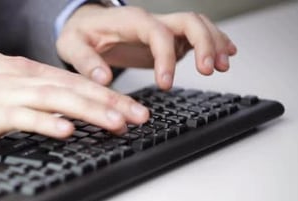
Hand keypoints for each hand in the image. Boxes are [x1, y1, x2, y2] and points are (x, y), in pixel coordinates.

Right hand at [0, 51, 148, 146]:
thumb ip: (27, 88)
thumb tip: (53, 102)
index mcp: (26, 71)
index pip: (74, 81)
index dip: (106, 93)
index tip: (131, 107)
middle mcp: (22, 78)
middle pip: (74, 88)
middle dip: (111, 102)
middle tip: (140, 116)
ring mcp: (7, 94)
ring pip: (57, 100)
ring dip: (90, 111)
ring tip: (118, 122)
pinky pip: (23, 117)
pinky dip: (46, 123)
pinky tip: (66, 130)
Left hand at [57, 5, 237, 89]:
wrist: (85, 26)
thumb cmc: (80, 34)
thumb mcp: (71, 46)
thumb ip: (86, 61)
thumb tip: (103, 79)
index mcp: (130, 21)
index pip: (157, 33)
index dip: (165, 56)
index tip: (165, 83)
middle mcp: (151, 21)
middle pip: (188, 21)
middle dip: (203, 43)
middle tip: (208, 70)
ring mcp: (162, 29)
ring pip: (198, 25)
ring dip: (214, 43)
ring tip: (224, 66)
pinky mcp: (168, 40)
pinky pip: (197, 36)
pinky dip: (214, 43)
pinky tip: (226, 56)